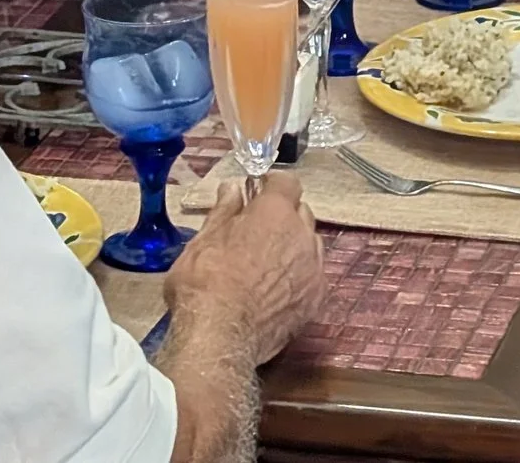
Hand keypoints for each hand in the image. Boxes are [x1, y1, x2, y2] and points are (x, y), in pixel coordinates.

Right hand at [166, 175, 325, 364]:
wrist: (219, 338)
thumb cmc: (203, 284)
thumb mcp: (202, 240)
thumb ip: (224, 211)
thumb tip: (232, 189)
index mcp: (274, 212)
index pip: (286, 182)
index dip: (271, 186)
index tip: (256, 194)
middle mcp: (301, 234)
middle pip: (301, 212)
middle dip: (283, 216)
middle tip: (257, 232)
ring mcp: (313, 268)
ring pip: (310, 244)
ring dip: (294, 246)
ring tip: (267, 265)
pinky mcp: (317, 299)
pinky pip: (313, 276)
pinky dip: (299, 277)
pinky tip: (277, 291)